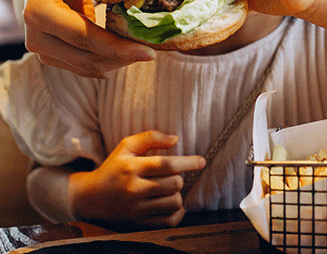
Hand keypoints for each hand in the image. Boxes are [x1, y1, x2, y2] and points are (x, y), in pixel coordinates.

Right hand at [18, 0, 154, 76]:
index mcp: (39, 10)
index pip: (82, 35)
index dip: (117, 46)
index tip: (150, 51)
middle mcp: (36, 36)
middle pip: (88, 56)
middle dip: (123, 57)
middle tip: (155, 52)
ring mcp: (44, 51)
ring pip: (88, 67)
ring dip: (119, 63)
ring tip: (148, 51)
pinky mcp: (54, 59)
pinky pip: (86, 68)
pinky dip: (111, 63)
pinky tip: (132, 53)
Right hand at [69, 131, 204, 226]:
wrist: (89, 198)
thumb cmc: (113, 168)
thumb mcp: (126, 146)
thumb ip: (151, 137)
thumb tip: (175, 139)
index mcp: (132, 168)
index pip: (168, 164)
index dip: (189, 162)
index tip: (202, 161)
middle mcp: (134, 190)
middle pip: (175, 184)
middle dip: (179, 177)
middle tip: (172, 175)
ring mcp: (136, 210)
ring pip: (174, 202)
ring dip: (177, 194)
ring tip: (169, 189)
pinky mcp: (138, 224)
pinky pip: (169, 221)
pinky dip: (177, 213)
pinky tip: (172, 204)